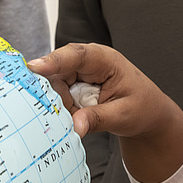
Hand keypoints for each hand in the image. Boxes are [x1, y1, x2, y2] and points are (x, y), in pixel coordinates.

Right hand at [28, 44, 182, 182]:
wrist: (148, 114)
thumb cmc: (142, 108)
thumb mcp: (123, 115)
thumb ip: (98, 119)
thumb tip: (74, 126)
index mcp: (105, 60)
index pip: (76, 55)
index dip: (54, 61)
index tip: (34, 68)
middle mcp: (89, 62)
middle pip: (58, 71)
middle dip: (55, 94)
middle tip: (65, 114)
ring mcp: (80, 73)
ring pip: (54, 86)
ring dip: (60, 105)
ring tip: (80, 117)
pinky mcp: (74, 85)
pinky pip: (58, 95)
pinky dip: (62, 109)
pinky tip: (75, 118)